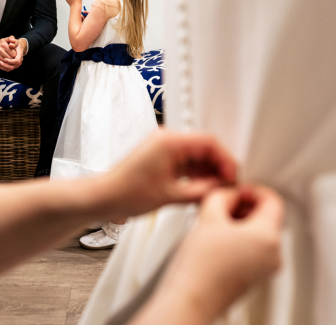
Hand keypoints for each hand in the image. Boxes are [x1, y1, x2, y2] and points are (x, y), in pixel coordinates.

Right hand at [0, 36, 24, 71]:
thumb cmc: (0, 43)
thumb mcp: (5, 39)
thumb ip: (11, 38)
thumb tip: (14, 40)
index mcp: (4, 45)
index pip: (13, 54)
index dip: (15, 55)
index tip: (15, 55)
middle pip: (10, 59)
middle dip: (12, 60)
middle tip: (13, 60)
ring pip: (5, 62)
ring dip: (8, 63)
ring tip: (9, 61)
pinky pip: (0, 64)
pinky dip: (3, 64)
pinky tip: (5, 62)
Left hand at [104, 130, 237, 218]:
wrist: (103, 197)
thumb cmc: (125, 193)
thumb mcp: (170, 196)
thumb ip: (200, 191)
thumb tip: (219, 188)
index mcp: (170, 141)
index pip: (209, 142)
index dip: (226, 159)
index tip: (232, 175)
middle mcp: (166, 139)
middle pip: (204, 147)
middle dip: (218, 166)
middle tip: (227, 185)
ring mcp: (162, 147)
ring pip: (196, 155)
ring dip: (207, 171)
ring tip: (215, 190)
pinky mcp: (160, 156)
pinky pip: (185, 161)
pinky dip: (195, 173)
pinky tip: (201, 188)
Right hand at [135, 186, 283, 324]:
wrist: (190, 300)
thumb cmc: (200, 267)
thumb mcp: (209, 216)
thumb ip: (223, 195)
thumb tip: (229, 194)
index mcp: (268, 237)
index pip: (272, 200)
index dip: (252, 189)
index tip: (236, 190)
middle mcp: (273, 255)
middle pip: (266, 217)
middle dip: (243, 207)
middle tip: (221, 204)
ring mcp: (264, 269)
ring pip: (258, 234)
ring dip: (238, 223)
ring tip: (214, 223)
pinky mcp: (253, 278)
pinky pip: (252, 250)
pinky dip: (237, 240)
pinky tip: (215, 241)